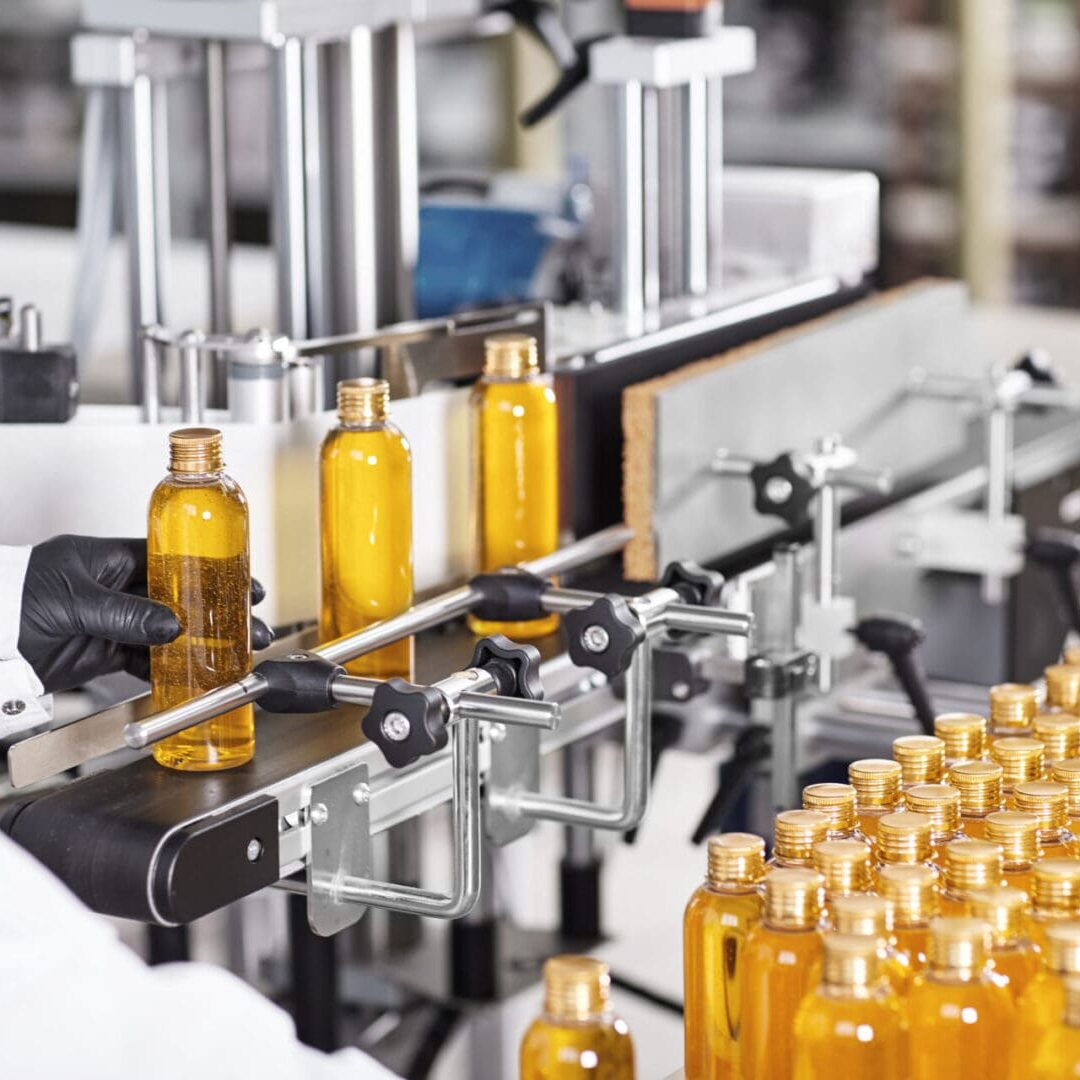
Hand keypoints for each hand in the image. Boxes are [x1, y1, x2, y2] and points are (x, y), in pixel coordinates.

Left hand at [19, 535, 273, 693]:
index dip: (208, 569)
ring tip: (234, 651)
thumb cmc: (12, 602)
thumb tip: (172, 624)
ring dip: (200, 643)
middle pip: (177, 597)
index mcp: (108, 559)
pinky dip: (170, 668)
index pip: (170, 559)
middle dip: (215, 610)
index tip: (240, 578)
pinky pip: (146, 659)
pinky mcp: (103, 652)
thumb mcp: (74, 601)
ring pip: (167, 631)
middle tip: (249, 620)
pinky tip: (195, 672)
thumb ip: (125, 613)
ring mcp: (111, 621)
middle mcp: (114, 588)